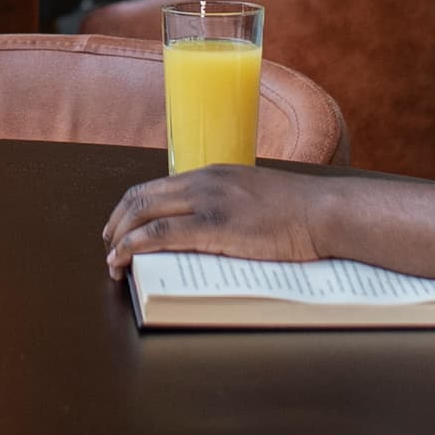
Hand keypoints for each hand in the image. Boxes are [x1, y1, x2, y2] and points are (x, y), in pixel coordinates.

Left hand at [101, 163, 336, 278]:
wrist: (325, 212)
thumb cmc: (300, 212)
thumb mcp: (254, 199)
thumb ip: (228, 207)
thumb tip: (206, 232)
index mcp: (212, 174)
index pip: (155, 187)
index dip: (130, 209)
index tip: (121, 228)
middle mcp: (203, 181)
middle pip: (140, 197)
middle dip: (117, 223)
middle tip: (108, 246)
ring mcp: (208, 202)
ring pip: (144, 214)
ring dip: (120, 238)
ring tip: (112, 260)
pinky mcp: (216, 226)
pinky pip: (161, 235)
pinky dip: (134, 246)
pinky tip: (124, 260)